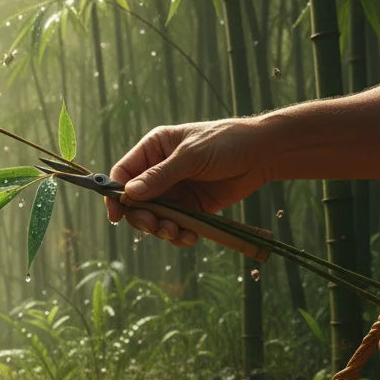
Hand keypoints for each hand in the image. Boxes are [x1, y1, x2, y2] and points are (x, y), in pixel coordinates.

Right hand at [104, 119, 267, 244]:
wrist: (263, 154)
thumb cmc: (225, 143)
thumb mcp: (190, 157)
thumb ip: (160, 176)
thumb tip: (129, 193)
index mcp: (153, 149)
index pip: (124, 173)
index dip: (116, 194)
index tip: (117, 214)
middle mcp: (159, 171)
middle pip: (136, 201)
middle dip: (143, 217)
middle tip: (155, 226)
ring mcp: (175, 191)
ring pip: (155, 216)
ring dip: (161, 229)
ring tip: (176, 233)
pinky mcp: (191, 207)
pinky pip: (176, 225)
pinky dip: (179, 234)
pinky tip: (190, 236)